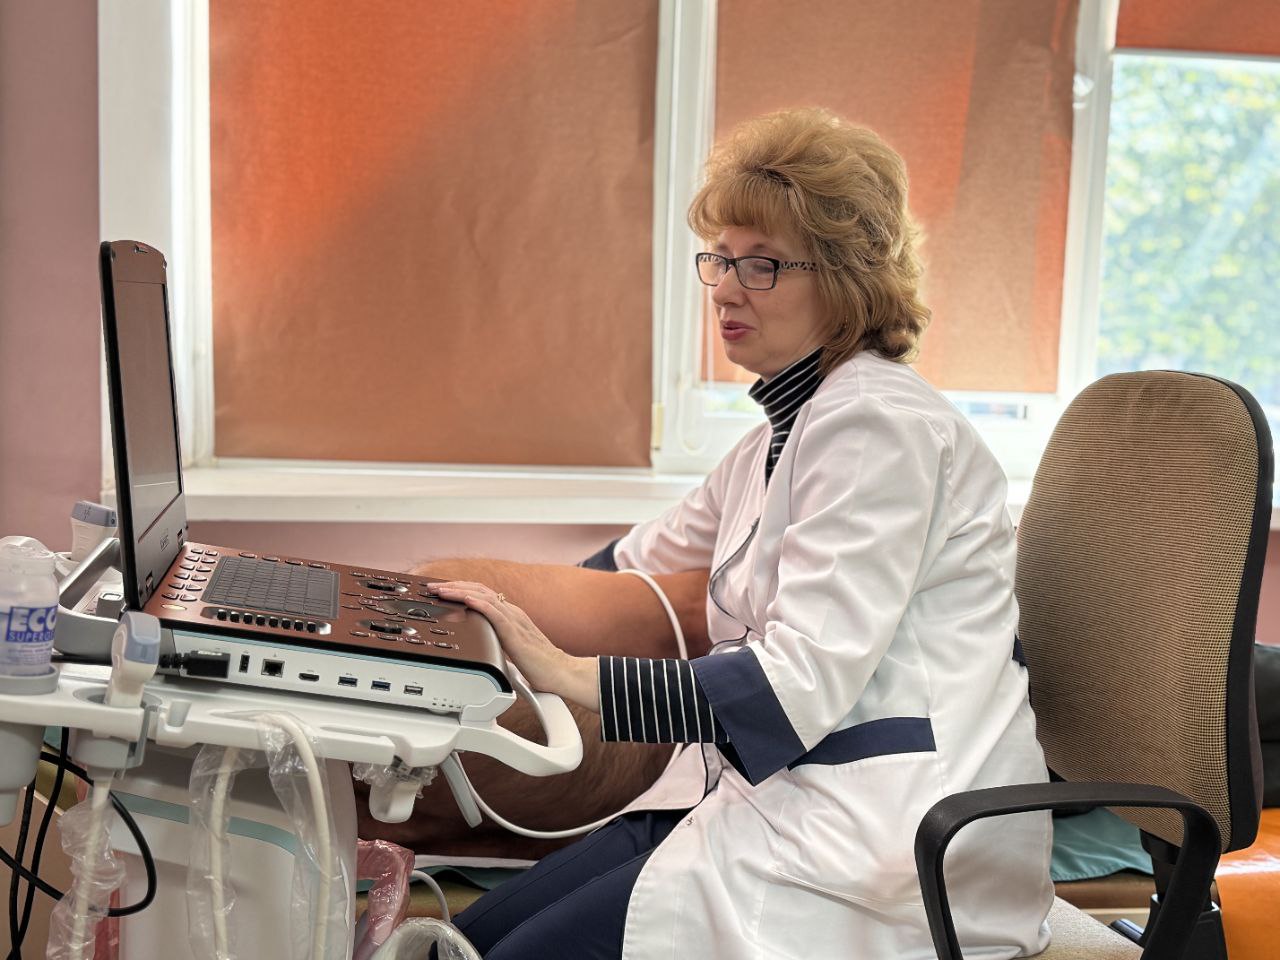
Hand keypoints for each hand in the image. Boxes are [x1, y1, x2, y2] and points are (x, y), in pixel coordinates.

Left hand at [429, 581, 599, 710]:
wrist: (560, 672)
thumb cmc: (540, 666)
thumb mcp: (512, 650)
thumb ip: (498, 643)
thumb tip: (484, 647)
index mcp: (511, 616)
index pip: (483, 594)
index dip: (461, 589)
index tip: (443, 590)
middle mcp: (512, 613)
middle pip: (479, 590)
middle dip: (454, 586)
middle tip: (433, 586)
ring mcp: (514, 620)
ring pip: (484, 597)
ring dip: (459, 591)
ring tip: (441, 590)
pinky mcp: (515, 632)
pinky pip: (495, 613)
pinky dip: (478, 603)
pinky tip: (465, 599)